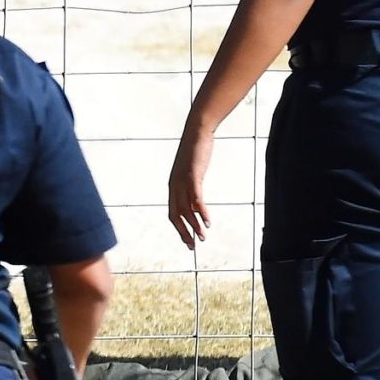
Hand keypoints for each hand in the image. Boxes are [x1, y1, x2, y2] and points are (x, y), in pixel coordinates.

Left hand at [168, 124, 213, 249]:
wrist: (196, 132)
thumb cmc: (195, 152)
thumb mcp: (191, 172)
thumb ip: (192, 186)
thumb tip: (196, 202)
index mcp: (173, 186)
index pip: (172, 212)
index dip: (179, 228)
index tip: (187, 241)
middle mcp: (174, 186)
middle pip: (176, 215)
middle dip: (184, 233)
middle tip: (193, 246)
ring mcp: (182, 181)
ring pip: (186, 209)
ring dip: (194, 225)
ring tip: (202, 238)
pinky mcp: (192, 176)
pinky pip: (196, 198)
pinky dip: (201, 211)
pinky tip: (207, 221)